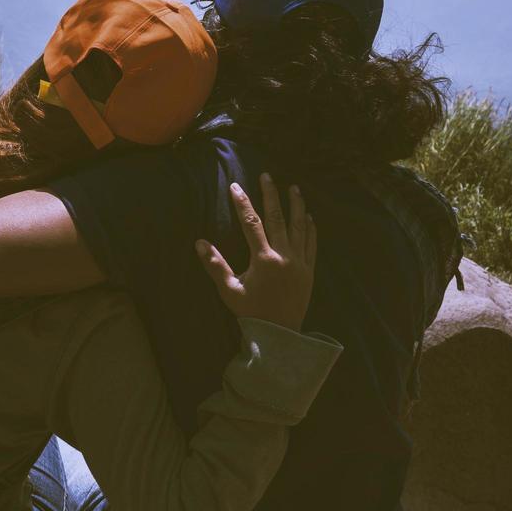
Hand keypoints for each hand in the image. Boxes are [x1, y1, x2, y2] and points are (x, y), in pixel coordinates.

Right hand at [196, 173, 317, 331]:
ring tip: (294, 188)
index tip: (236, 186)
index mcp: (264, 259)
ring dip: (296, 206)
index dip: (243, 203)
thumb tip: (199, 243)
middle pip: (278, 218)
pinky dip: (310, 229)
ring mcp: (300, 262)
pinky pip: (312, 244)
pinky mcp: (309, 271)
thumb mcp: (229, 290)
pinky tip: (308, 217)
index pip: (251, 223)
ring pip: (298, 227)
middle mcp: (284, 256)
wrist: (280, 334)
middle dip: (271, 195)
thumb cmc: (251, 312)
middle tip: (267, 176)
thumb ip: (215, 266)